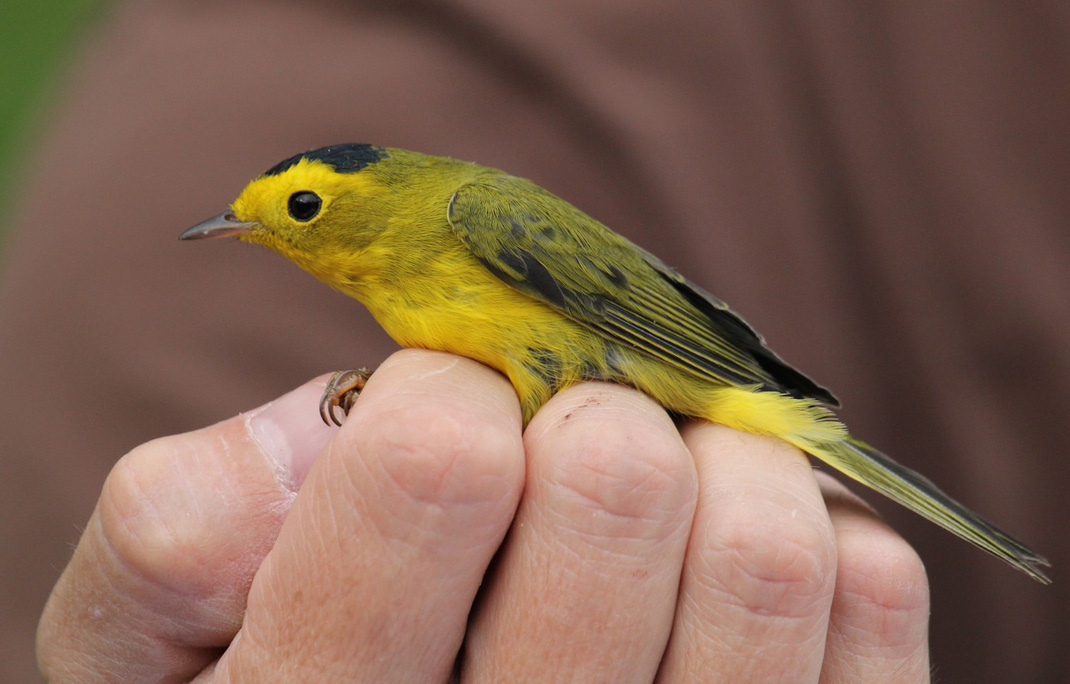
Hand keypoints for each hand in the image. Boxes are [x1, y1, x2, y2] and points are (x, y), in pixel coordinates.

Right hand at [37, 349, 929, 681]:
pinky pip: (870, 598)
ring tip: (660, 480)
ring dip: (717, 447)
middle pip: (616, 481)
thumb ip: (183, 523)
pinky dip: (820, 525)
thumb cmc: (265, 682)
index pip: (434, 459)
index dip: (444, 381)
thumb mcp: (155, 630)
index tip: (444, 410)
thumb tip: (329, 431)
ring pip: (766, 542)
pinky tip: (733, 554)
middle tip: (558, 435)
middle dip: (582, 397)